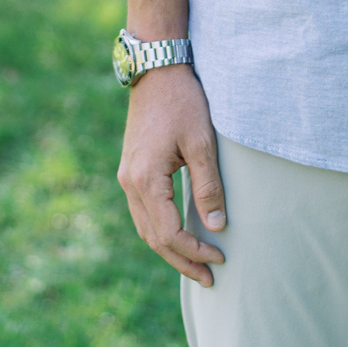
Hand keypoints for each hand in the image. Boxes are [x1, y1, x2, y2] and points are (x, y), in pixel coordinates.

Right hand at [117, 64, 226, 285]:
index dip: (195, 252)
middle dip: (182, 260)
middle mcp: (129, 184)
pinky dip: (161, 230)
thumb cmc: (182, 102)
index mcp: (146, 180)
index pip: (169, 234)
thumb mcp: (202, 142)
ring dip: (170, 249)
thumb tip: (217, 228)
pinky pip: (143, 212)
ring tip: (196, 262)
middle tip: (209, 277)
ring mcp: (127, 176)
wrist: (156, 68)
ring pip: (146, 228)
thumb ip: (209, 187)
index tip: (221, 259)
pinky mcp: (131, 169)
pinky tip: (179, 234)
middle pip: (154, 238)